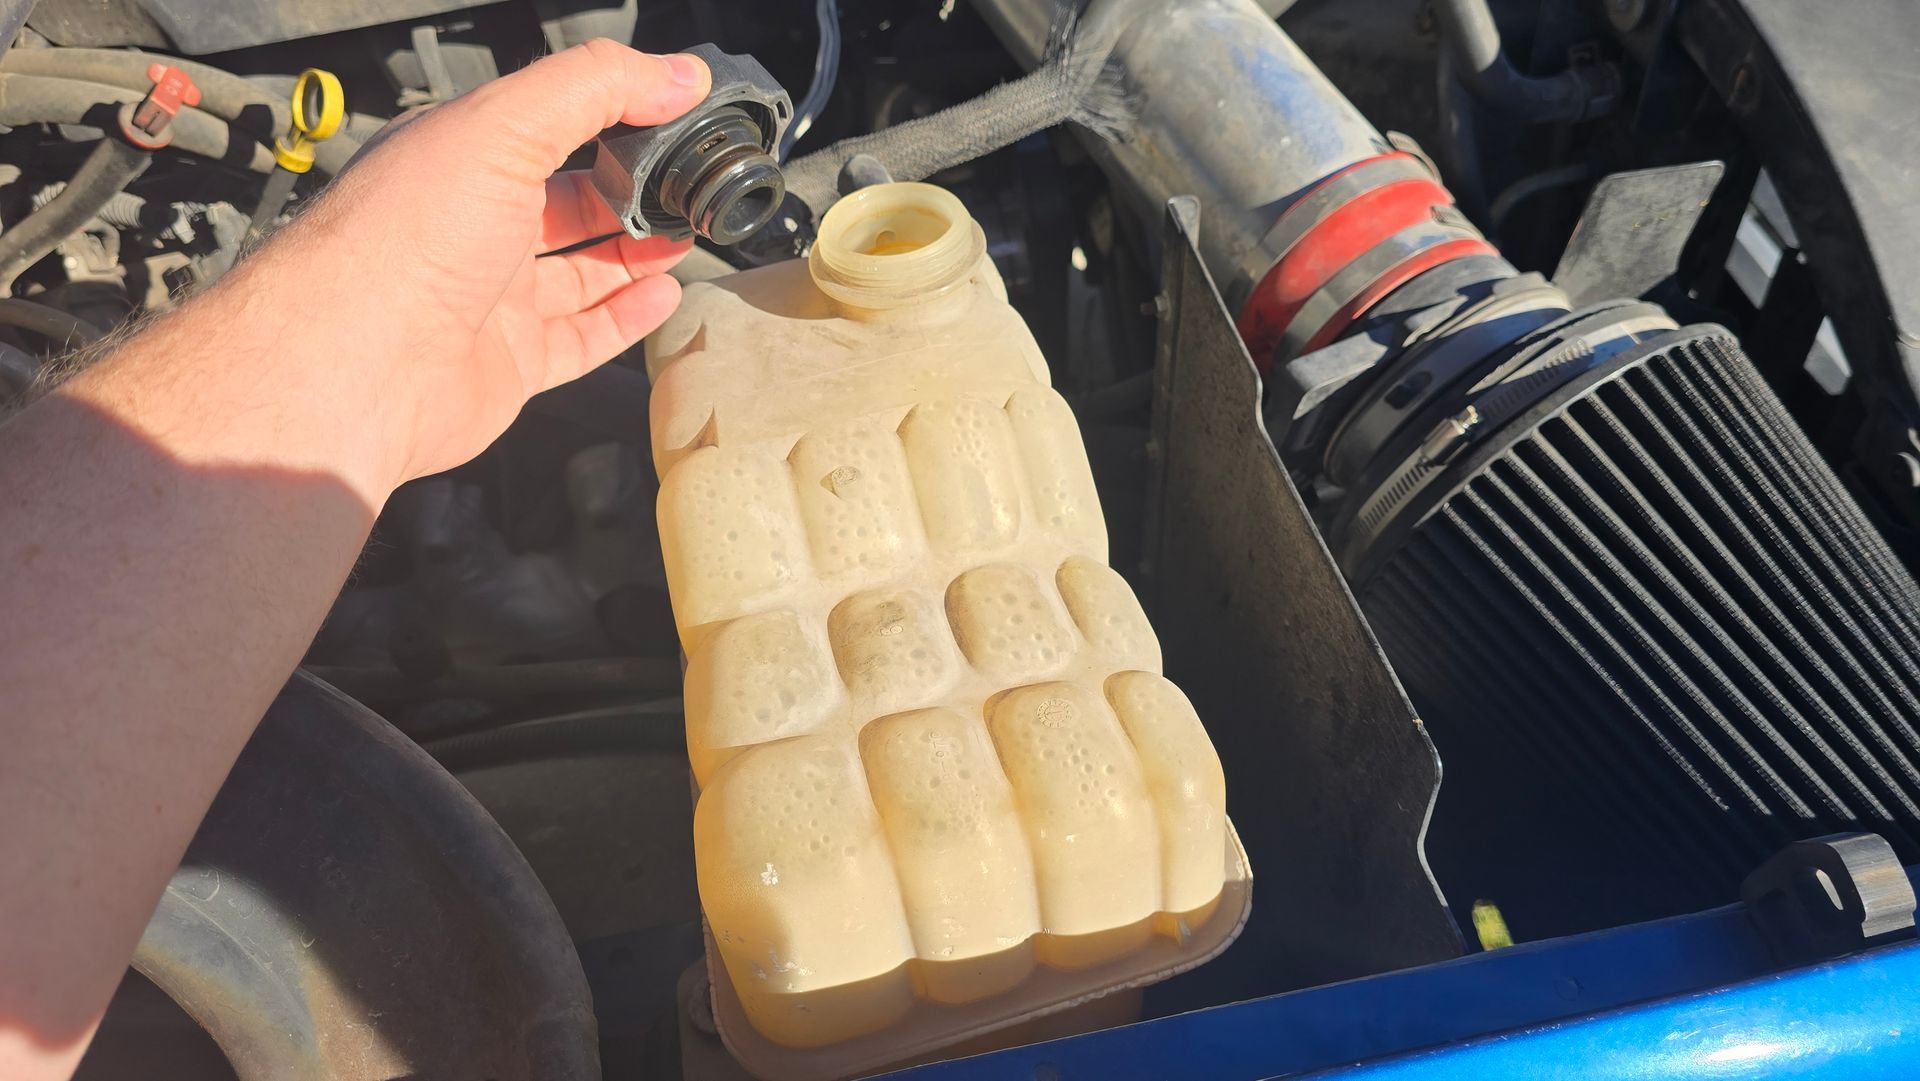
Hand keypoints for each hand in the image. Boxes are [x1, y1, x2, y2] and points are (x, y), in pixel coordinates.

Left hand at [231, 39, 711, 490]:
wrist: (357, 363)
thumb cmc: (408, 237)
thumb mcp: (504, 126)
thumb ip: (594, 87)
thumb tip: (679, 74)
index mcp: (460, 157)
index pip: (547, 123)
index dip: (612, 112)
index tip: (676, 106)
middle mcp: (472, 225)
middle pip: (568, 199)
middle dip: (629, 186)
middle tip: (688, 178)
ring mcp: (492, 298)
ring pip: (580, 271)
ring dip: (635, 250)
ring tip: (686, 231)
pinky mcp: (510, 364)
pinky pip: (582, 337)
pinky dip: (627, 316)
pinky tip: (664, 293)